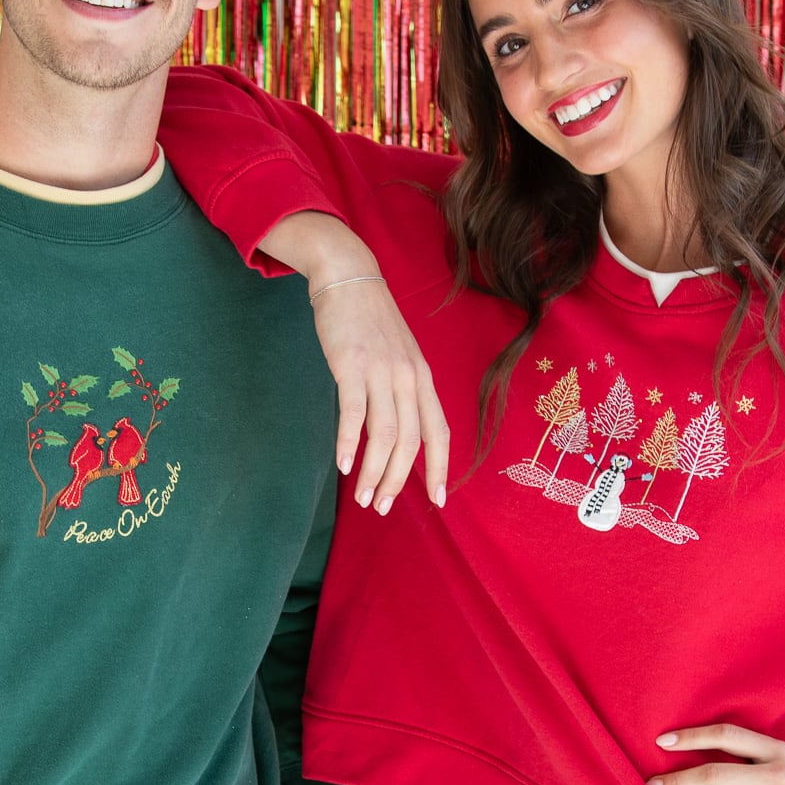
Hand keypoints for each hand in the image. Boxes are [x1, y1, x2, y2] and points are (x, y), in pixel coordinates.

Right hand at [260, 214, 449, 511]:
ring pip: (385, 435)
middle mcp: (408, 378)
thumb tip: (398, 433)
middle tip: (381, 507)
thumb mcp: (399, 356)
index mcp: (422, 379)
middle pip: (411, 443)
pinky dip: (349, 443)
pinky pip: (354, 413)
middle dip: (398, 482)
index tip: (438, 501)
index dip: (440, 469)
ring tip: (363, 497)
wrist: (348, 277)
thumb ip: (401, 392)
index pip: (438, 432)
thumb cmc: (371, 323)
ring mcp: (381, 372)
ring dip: (374, 472)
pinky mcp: (352, 366)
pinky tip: (343, 465)